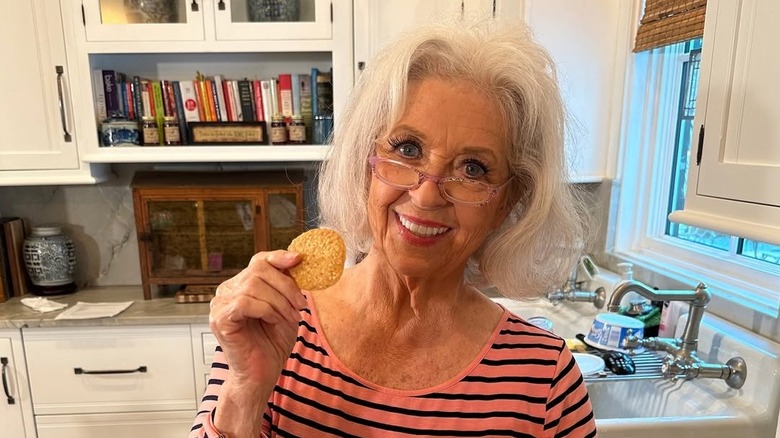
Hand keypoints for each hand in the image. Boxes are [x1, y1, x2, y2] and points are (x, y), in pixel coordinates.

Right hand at [209, 250, 305, 390]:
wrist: (262, 374)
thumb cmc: (272, 343)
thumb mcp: (286, 307)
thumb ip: (287, 285)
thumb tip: (297, 258)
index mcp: (241, 285)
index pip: (259, 260)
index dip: (279, 257)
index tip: (299, 259)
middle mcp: (227, 290)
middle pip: (258, 269)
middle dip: (286, 285)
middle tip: (301, 304)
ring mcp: (219, 304)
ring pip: (253, 285)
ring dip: (279, 301)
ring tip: (290, 317)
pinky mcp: (219, 319)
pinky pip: (245, 302)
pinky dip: (266, 310)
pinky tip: (274, 321)